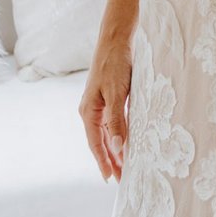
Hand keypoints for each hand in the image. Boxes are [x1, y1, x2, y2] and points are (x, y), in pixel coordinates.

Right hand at [79, 33, 132, 181]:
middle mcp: (91, 109)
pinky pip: (113, 121)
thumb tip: (117, 147)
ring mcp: (99, 102)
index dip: (104, 162)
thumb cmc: (115, 62)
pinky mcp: (109, 95)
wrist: (116, 37)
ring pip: (107, 132)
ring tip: (125, 164)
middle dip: (110, 159)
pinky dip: (119, 133)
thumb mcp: (117, 92)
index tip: (111, 179)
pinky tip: (127, 139)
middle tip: (122, 178)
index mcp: (88, 111)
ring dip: (115, 148)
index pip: (95, 144)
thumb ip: (116, 120)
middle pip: (100, 141)